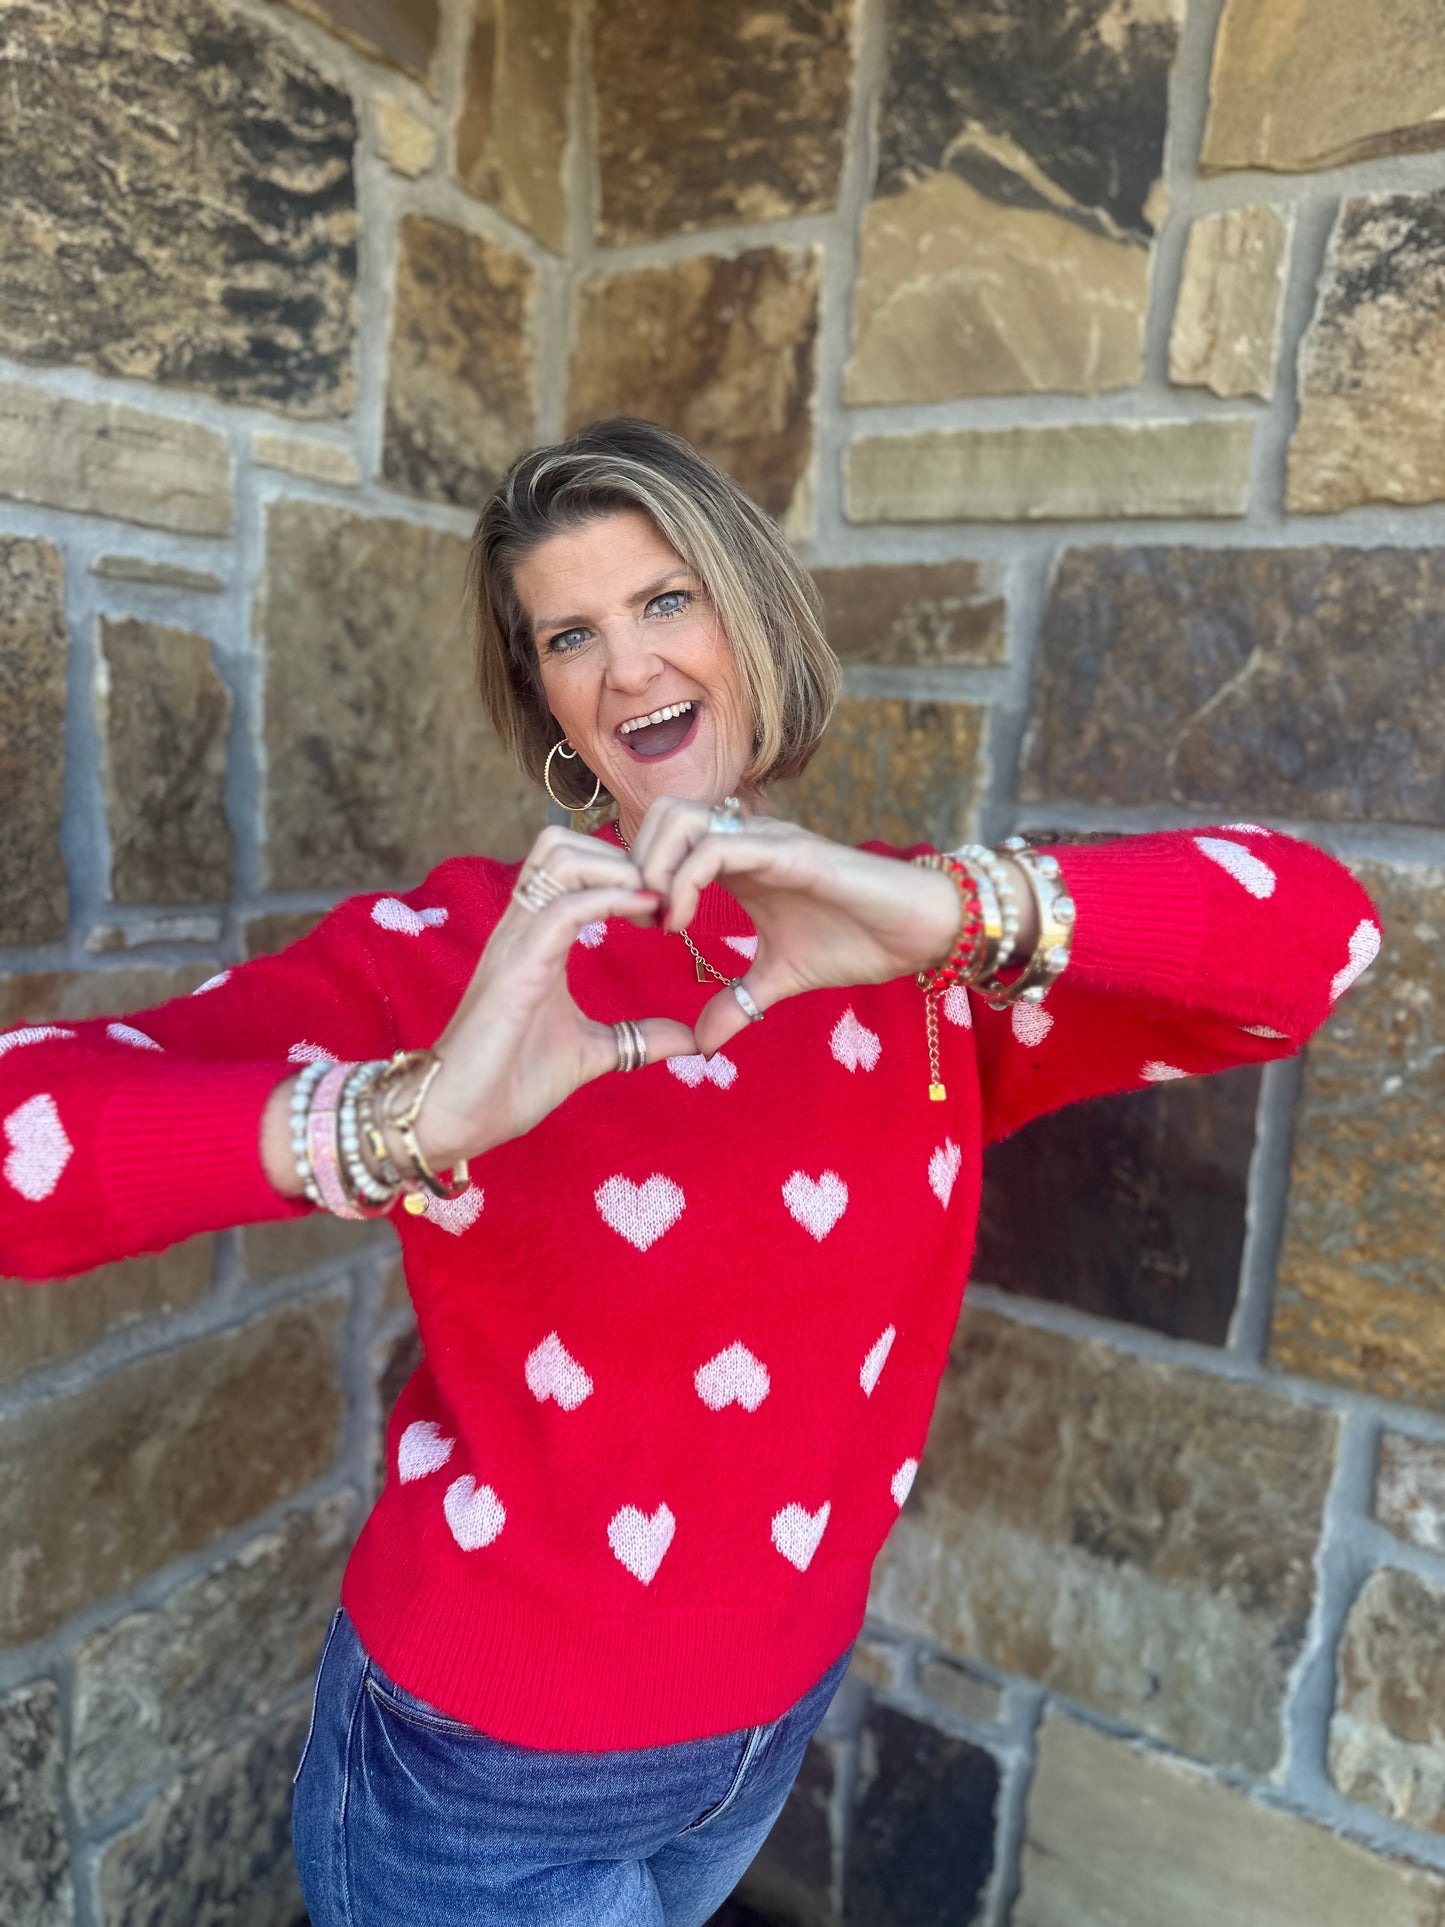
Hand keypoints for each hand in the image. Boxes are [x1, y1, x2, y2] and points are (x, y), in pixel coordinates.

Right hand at [415, 828, 697, 1167]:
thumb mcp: (590, 1053)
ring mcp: (515, 943)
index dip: (622, 867)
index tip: (666, 903)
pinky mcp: (516, 969)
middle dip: (619, 854)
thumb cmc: (508, 1082)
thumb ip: (636, 1038)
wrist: (455, 1117)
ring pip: (558, 857)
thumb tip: (689, 1039)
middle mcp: (521, 929)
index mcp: (536, 939)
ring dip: (615, 868)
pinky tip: (645, 912)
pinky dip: (609, 899)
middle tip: (662, 896)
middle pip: (560, 842)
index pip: (571, 865)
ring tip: (653, 901)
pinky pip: (563, 910)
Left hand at [628, 799, 979, 1054]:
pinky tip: (680, 925)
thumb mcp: (782, 980)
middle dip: (634, 862)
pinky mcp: (788, 852)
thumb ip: (739, 1002)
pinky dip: (684, 882)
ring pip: (681, 819)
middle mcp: (747, 840)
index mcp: (738, 862)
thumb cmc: (857, 939)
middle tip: (641, 919)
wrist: (918, 931)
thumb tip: (702, 1045)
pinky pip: (719, 848)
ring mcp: (766, 840)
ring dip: (654, 867)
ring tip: (659, 922)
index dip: (639, 876)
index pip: (666, 838)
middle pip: (662, 814)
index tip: (639, 928)